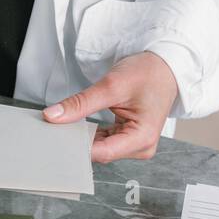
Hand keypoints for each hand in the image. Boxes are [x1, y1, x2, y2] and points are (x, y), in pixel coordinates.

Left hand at [42, 52, 178, 161]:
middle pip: (100, 153)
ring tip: (63, 125)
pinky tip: (76, 126)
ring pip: (99, 148)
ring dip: (81, 138)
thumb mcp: (111, 85)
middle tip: (53, 128)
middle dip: (77, 142)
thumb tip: (52, 116)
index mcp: (142, 138)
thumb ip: (80, 103)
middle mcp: (141, 147)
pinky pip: (103, 142)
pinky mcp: (128, 138)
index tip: (54, 137)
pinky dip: (89, 134)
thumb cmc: (148, 73)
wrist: (165, 66)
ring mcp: (135, 144)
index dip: (76, 147)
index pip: (101, 152)